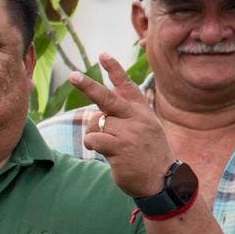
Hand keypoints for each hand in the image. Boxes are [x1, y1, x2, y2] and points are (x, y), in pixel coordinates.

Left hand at [69, 53, 174, 197]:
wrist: (162, 179)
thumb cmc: (146, 152)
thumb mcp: (143, 128)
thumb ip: (123, 116)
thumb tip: (91, 113)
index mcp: (141, 110)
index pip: (126, 85)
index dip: (114, 69)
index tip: (102, 54)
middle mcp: (136, 118)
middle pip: (106, 98)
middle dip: (87, 86)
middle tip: (72, 75)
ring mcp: (128, 132)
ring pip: (95, 122)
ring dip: (94, 133)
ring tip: (110, 145)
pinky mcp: (119, 147)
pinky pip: (92, 138)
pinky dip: (92, 143)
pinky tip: (106, 152)